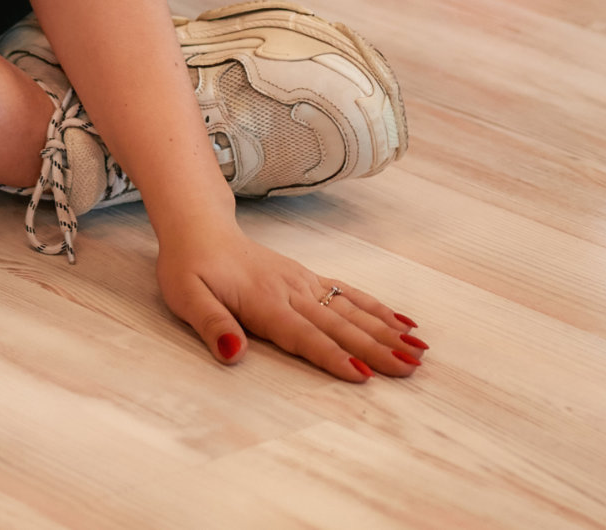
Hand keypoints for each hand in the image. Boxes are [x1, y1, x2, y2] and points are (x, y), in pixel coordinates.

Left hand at [157, 221, 426, 382]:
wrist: (198, 228)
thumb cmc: (189, 268)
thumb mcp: (186, 297)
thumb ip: (212, 324)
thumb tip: (233, 352)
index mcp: (263, 302)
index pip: (304, 335)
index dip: (333, 357)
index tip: (364, 376)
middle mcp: (291, 292)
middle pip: (339, 326)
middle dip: (377, 349)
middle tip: (411, 370)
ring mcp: (304, 283)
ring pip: (351, 310)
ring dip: (386, 332)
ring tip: (419, 351)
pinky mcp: (308, 279)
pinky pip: (348, 293)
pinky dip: (378, 308)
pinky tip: (403, 322)